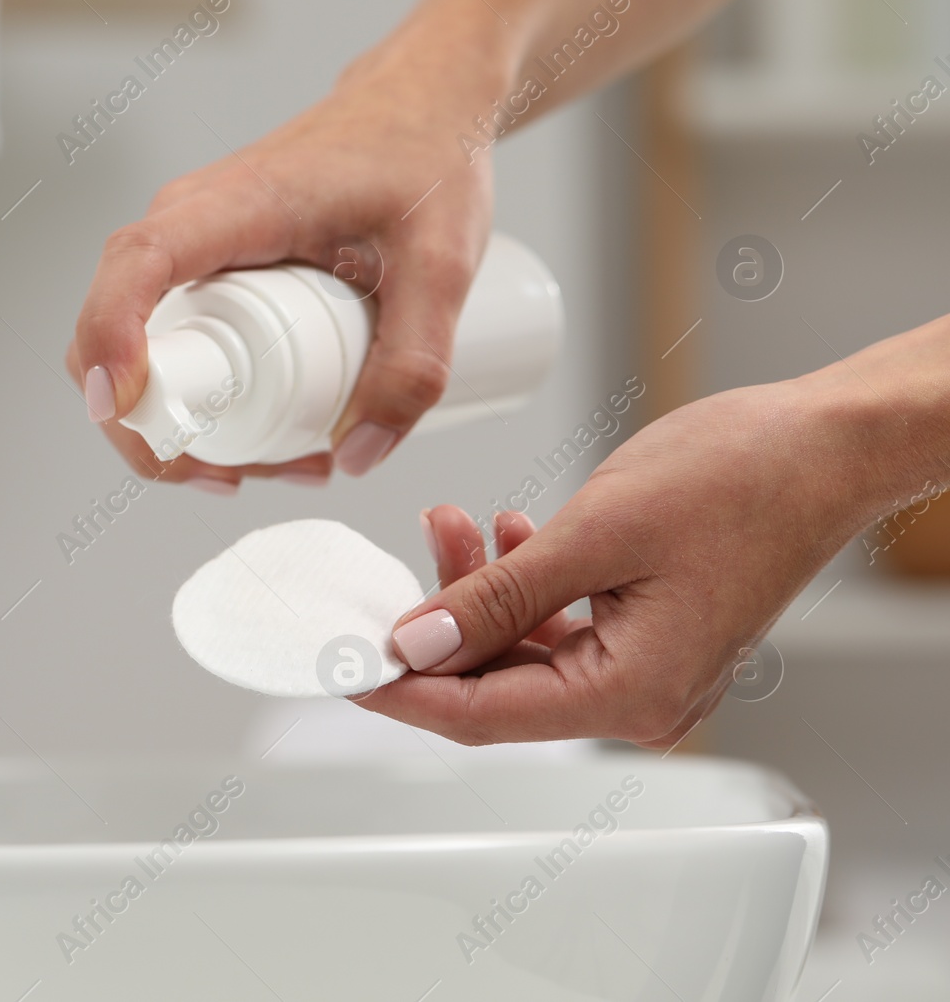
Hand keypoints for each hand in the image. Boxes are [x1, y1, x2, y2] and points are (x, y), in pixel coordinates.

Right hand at [67, 12, 511, 490]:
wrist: (426, 104)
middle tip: (238, 478)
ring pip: (141, 351)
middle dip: (153, 426)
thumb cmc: (426, 155)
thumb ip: (416, 362)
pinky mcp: (209, 273)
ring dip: (181, 426)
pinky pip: (174, 345)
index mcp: (237, 203)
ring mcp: (193, 250)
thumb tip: (358, 455)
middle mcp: (191, 223)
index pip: (138, 263)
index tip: (127, 403)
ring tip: (282, 464)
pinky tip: (267, 439)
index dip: (112, 335)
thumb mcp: (445, 264)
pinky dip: (200, 404)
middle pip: (111, 330)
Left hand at [358, 376, 904, 746]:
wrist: (823, 446)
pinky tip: (502, 533)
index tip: (339, 661)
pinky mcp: (645, 634)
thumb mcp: (592, 535)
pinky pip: (558, 625)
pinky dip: (521, 583)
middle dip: (435, 624)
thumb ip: (495, 597)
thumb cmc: (743, 480)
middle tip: (385, 571)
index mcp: (630, 694)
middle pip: (494, 685)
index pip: (478, 715)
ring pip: (521, 648)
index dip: (400, 688)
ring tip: (450, 522)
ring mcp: (645, 670)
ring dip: (476, 590)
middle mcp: (640, 699)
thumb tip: (418, 641)